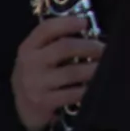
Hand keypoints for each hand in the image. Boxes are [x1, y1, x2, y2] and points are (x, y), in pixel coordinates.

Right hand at [10, 13, 105, 130]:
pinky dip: (88, 88)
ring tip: (105, 66)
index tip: (85, 22)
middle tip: (104, 48)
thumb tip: (88, 32)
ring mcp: (36, 84)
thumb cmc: (37, 75)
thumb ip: (54, 43)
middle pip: (65, 47)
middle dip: (89, 46)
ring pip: (73, 72)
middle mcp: (30, 63)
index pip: (47, 28)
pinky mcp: (44, 102)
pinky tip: (95, 85)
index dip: (68, 22)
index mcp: (28, 47)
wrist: (23, 108)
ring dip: (93, 68)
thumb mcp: (37, 56)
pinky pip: (74, 93)